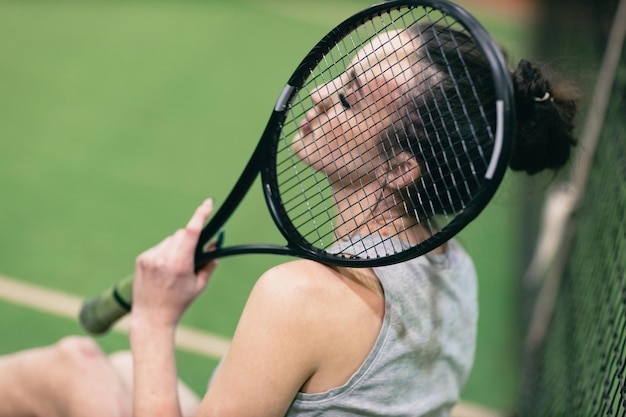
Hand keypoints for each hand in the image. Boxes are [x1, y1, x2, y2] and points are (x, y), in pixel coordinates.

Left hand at [132, 198, 217, 326]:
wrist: (151, 317)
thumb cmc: (179, 302)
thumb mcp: (199, 285)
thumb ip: (209, 263)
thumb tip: (215, 243)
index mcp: (180, 264)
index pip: (191, 232)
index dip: (201, 214)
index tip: (208, 203)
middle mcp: (164, 258)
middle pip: (181, 234)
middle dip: (189, 239)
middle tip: (192, 256)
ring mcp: (150, 257)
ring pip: (170, 240)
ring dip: (176, 247)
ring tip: (174, 268)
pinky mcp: (142, 259)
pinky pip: (159, 248)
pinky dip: (164, 253)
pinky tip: (163, 270)